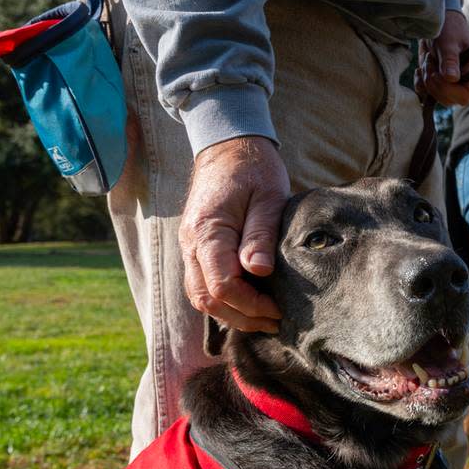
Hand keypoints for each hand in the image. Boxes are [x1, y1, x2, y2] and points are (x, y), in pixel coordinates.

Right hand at [179, 135, 289, 332]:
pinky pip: (203, 285)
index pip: (221, 285)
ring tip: (266, 319)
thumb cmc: (253, 169)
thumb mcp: (267, 197)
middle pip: (206, 299)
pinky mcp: (197, 249)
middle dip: (242, 317)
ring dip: (232, 314)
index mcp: (207, 231)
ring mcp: (190, 247)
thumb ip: (260, 235)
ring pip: (200, 297)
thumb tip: (259, 271)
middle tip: (276, 322)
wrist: (229, 147)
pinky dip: (224, 302)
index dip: (251, 304)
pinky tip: (251, 305)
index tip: (279, 309)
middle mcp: (190, 244)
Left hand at [417, 10, 468, 106]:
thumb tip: (452, 79)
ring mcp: (448, 86)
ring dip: (426, 79)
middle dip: (433, 82)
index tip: (438, 73)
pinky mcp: (435, 84)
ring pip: (434, 97)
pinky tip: (421, 68)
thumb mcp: (449, 42)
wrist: (440, 24)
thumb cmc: (450, 30)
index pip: (465, 96)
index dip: (448, 90)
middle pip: (447, 100)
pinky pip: (424, 93)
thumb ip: (451, 60)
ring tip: (429, 59)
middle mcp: (462, 84)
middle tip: (431, 60)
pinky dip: (419, 82)